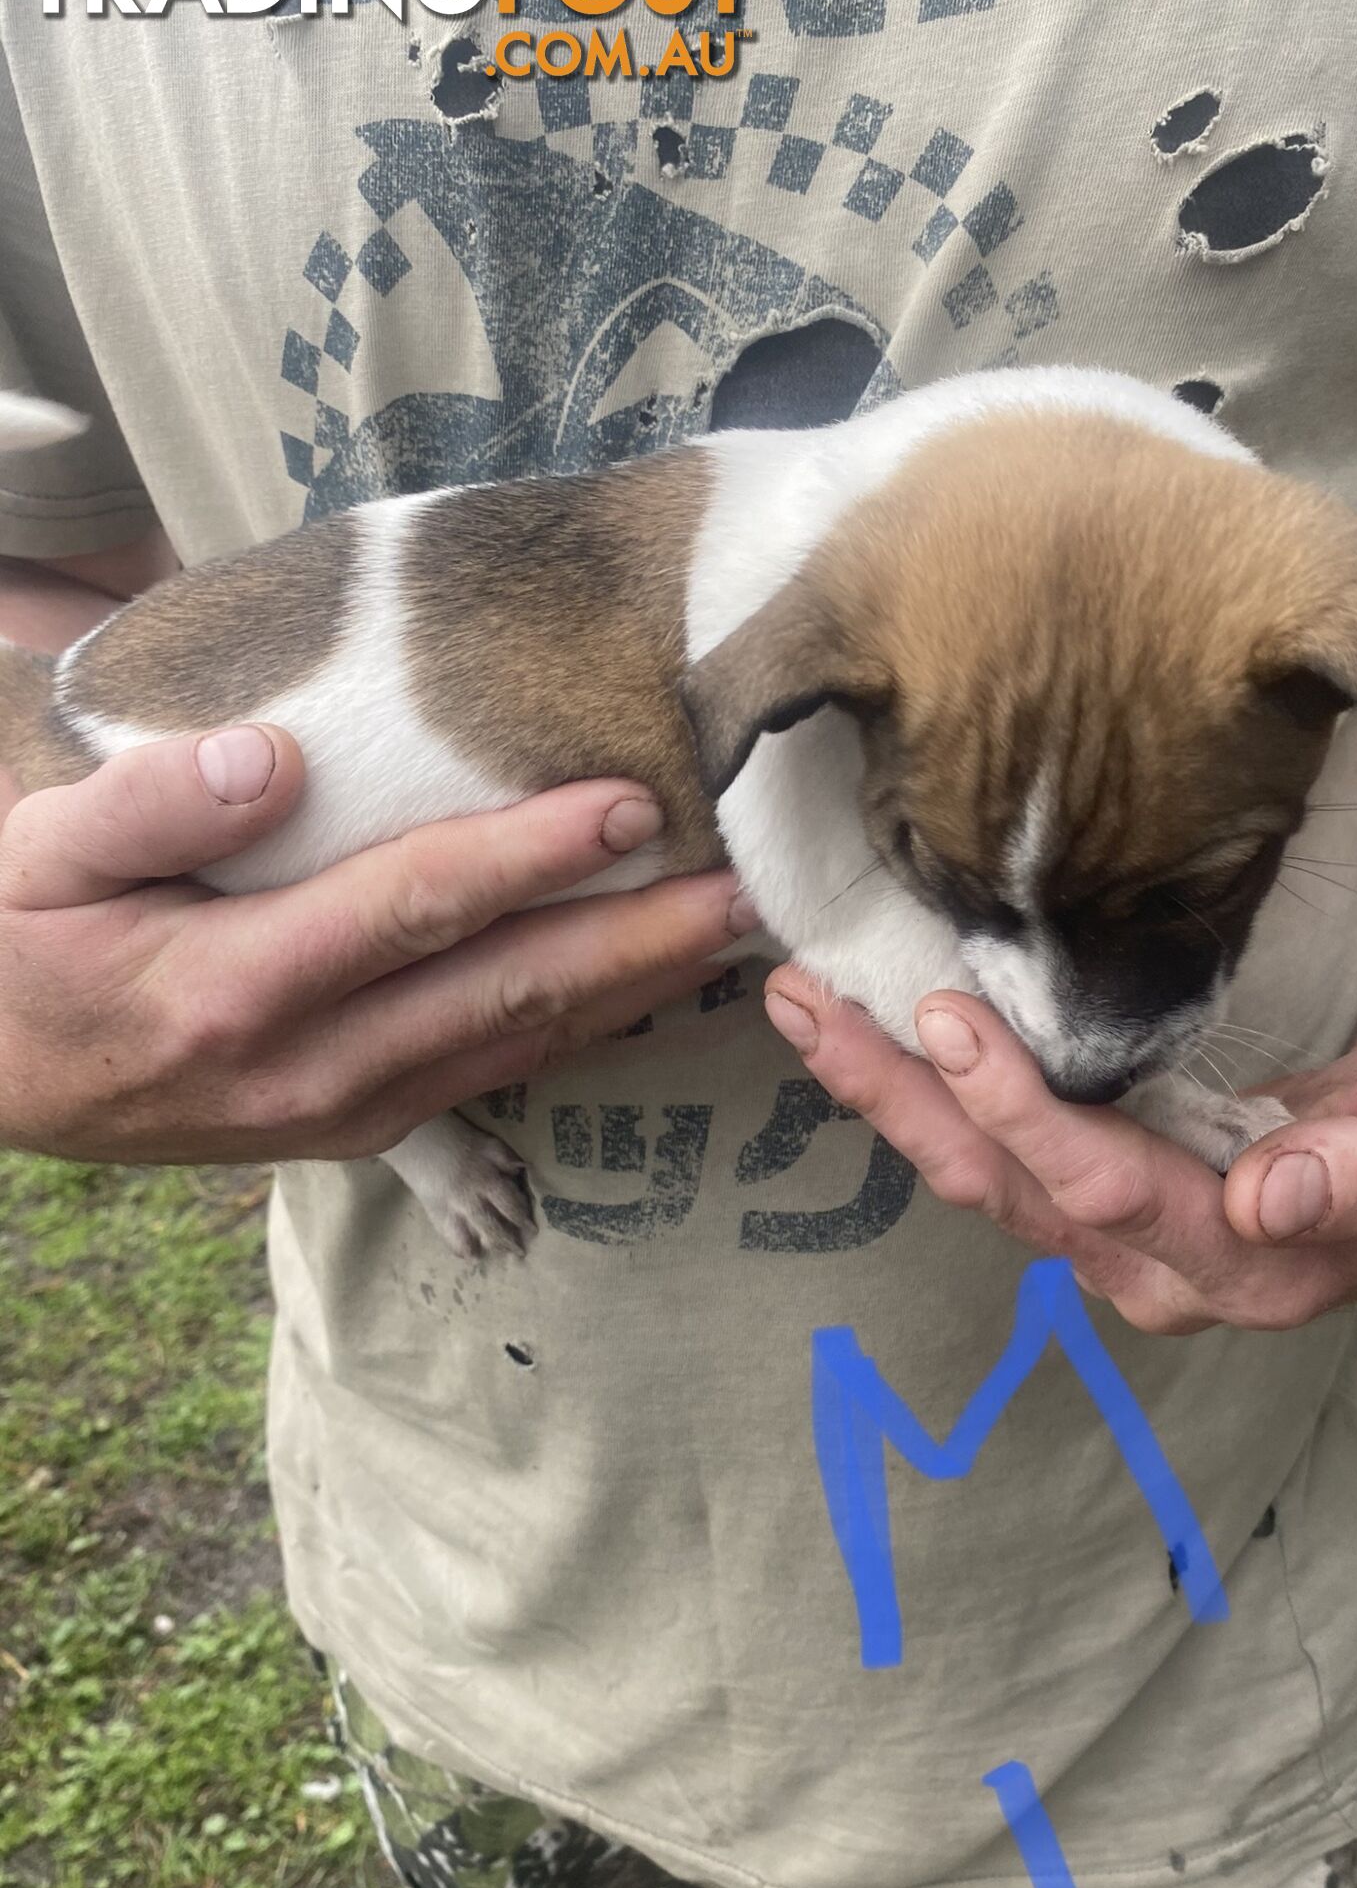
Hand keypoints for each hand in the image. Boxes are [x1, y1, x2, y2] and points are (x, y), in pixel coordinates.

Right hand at [0, 725, 750, 1165]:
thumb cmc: (15, 947)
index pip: (415, 907)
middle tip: (752, 894)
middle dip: (639, 942)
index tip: (632, 806)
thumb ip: (148, 804)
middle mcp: (312, 1068)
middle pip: (507, 991)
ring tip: (734, 941)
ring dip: (634, 993)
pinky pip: (495, 1074)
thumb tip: (274, 759)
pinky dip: (580, 1031)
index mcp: (235, 990)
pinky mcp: (361, 1127)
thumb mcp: (33, 857)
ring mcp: (345, 1112)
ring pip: (520, 1044)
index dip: (530, 856)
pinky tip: (646, 993)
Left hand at [764, 972, 1356, 1334]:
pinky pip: (989, 1151)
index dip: (1019, 1109)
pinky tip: (864, 1030)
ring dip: (884, 1091)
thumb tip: (1276, 1201)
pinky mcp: (1090, 1203)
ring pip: (974, 1174)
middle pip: (999, 1184)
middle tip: (809, 1003)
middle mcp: (1146, 1269)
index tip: (951, 1021)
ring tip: (803, 1006)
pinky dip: (919, 1090)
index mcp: (1229, 1262)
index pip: (1098, 1186)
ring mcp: (1107, 1244)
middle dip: (897, 1096)